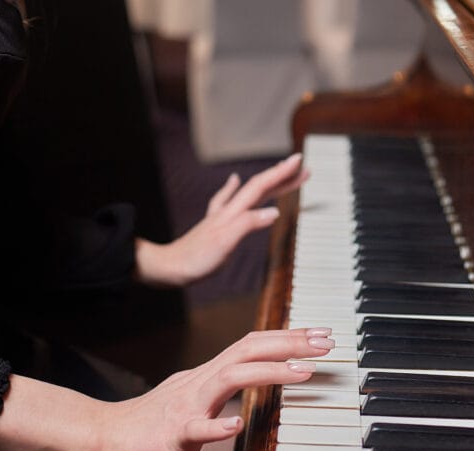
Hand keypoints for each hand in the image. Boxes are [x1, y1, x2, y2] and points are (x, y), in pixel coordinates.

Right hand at [96, 327, 333, 450]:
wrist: (104, 437)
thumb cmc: (150, 423)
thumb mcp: (194, 398)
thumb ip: (222, 386)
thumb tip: (252, 376)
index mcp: (207, 375)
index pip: (252, 345)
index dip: (287, 337)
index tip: (320, 335)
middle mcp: (200, 382)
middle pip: (248, 350)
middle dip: (290, 343)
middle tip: (327, 342)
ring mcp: (186, 406)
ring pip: (230, 380)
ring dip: (269, 373)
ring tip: (303, 373)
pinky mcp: (172, 435)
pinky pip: (195, 429)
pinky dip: (216, 427)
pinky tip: (236, 425)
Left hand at [134, 153, 309, 286]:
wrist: (170, 266)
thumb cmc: (196, 259)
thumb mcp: (225, 244)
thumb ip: (248, 224)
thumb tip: (274, 212)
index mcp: (233, 213)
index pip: (261, 187)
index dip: (281, 174)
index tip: (300, 161)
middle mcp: (228, 210)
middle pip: (259, 187)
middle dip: (283, 177)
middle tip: (304, 169)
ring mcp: (220, 216)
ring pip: (249, 193)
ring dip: (269, 183)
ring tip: (284, 175)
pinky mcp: (214, 224)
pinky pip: (226, 200)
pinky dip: (234, 187)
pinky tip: (234, 180)